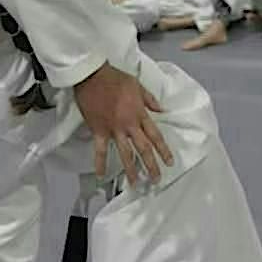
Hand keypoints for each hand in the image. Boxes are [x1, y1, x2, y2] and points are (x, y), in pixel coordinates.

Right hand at [73, 62, 173, 186]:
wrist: (92, 77)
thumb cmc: (115, 78)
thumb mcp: (137, 85)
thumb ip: (149, 99)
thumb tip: (161, 110)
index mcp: (139, 113)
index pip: (155, 135)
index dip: (163, 150)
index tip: (169, 162)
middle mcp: (129, 125)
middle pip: (143, 148)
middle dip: (151, 165)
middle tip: (156, 179)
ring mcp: (113, 129)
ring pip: (125, 153)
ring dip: (130, 170)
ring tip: (135, 183)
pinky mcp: (99, 131)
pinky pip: (100, 150)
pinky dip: (100, 163)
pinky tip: (101, 176)